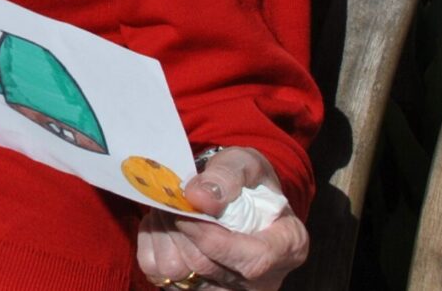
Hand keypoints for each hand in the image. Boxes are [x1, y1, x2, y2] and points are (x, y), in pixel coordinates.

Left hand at [135, 146, 308, 289]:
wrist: (236, 199)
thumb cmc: (248, 182)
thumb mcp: (246, 164)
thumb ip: (227, 175)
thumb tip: (198, 198)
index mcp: (289, 247)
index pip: (252, 260)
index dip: (212, 238)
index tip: (187, 211)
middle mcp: (263, 280)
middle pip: (207, 266)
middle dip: (181, 228)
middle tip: (172, 200)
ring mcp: (230, 290)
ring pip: (179, 276)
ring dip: (164, 236)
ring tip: (170, 212)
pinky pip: (159, 277)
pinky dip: (152, 247)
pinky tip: (165, 228)